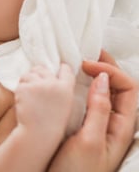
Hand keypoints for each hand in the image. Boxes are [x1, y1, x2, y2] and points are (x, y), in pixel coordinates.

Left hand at [15, 64, 75, 139]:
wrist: (38, 133)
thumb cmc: (51, 122)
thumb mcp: (64, 105)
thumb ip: (60, 90)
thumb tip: (53, 75)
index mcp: (66, 89)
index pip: (66, 70)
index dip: (62, 68)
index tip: (60, 67)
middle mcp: (53, 84)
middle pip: (43, 69)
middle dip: (38, 75)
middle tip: (36, 89)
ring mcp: (38, 85)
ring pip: (29, 74)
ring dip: (28, 82)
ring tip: (30, 97)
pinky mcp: (25, 87)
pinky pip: (20, 83)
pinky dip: (20, 90)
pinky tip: (24, 101)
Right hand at [49, 50, 137, 171]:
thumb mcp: (89, 141)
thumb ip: (99, 109)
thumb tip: (103, 79)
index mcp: (121, 126)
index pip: (129, 87)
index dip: (110, 71)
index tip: (85, 65)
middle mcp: (113, 123)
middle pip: (119, 87)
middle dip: (105, 66)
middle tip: (84, 53)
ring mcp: (98, 125)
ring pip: (104, 93)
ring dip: (93, 75)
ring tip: (76, 64)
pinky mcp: (82, 128)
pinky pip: (88, 101)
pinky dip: (80, 87)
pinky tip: (66, 84)